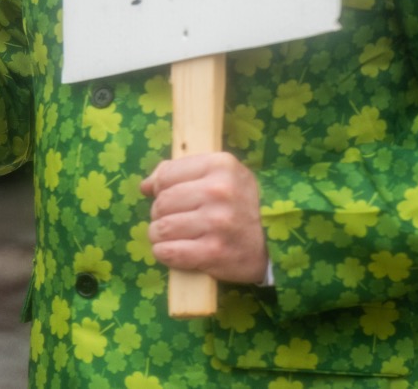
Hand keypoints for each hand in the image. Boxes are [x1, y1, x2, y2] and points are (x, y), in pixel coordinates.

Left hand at [141, 153, 268, 283]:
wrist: (272, 240)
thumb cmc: (241, 203)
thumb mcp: (221, 174)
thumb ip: (183, 171)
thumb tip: (145, 185)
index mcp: (220, 165)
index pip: (166, 174)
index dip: (160, 188)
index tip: (168, 196)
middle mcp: (218, 191)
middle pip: (162, 202)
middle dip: (160, 213)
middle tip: (172, 219)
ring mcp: (216, 222)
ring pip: (161, 228)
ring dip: (159, 235)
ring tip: (171, 236)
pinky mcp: (213, 252)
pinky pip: (169, 252)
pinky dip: (164, 253)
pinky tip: (173, 251)